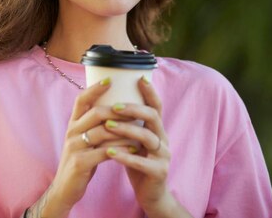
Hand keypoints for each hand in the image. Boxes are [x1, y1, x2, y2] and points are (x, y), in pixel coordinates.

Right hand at [37, 79, 124, 216]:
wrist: (64, 189)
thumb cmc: (80, 162)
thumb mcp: (83, 140)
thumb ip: (94, 126)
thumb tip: (115, 110)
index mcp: (72, 124)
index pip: (81, 100)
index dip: (94, 89)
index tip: (110, 79)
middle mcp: (71, 132)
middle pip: (95, 113)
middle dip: (117, 110)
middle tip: (136, 109)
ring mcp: (75, 147)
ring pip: (102, 132)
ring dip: (124, 131)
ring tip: (140, 130)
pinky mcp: (80, 163)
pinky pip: (104, 152)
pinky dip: (121, 149)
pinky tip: (134, 149)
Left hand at [104, 77, 190, 217]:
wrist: (151, 194)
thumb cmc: (138, 162)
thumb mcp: (134, 141)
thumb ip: (128, 124)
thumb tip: (108, 101)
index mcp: (157, 130)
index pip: (156, 106)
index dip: (149, 92)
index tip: (138, 77)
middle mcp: (163, 139)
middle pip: (153, 117)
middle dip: (133, 109)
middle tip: (114, 106)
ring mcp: (163, 156)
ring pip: (148, 137)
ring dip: (127, 130)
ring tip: (107, 126)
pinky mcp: (159, 172)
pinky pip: (142, 162)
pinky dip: (124, 156)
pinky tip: (109, 152)